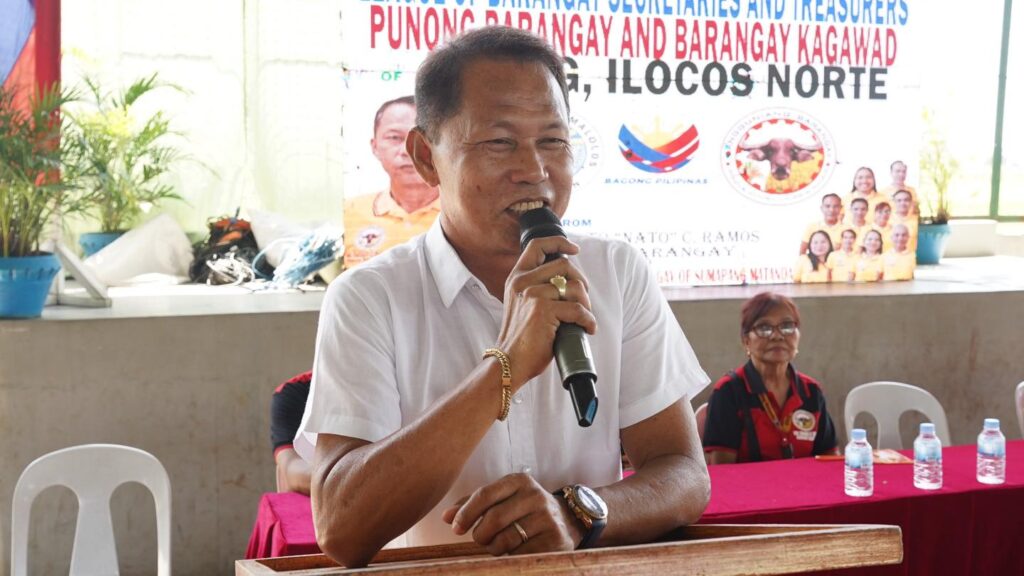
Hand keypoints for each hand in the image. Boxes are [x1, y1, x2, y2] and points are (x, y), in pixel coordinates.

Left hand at [442, 473, 581, 555]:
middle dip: (479, 534)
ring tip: (497, 544)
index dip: (466, 513)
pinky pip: (519, 553)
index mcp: (519, 481)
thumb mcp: (503, 499)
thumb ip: (474, 504)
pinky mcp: (554, 540)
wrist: (567, 521)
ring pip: (504, 540)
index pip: (485, 494)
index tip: (455, 528)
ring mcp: (547, 518)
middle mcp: (535, 496)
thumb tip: (445, 517)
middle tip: (479, 539)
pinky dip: (510, 556)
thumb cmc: (524, 509)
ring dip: (493, 547)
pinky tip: (514, 550)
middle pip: (493, 519)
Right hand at [495, 236, 595, 389]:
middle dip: (581, 282)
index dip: (559, 242)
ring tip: (583, 319)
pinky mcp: (544, 310)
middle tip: (582, 300)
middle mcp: (523, 282)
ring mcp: (532, 294)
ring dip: (586, 303)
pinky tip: (587, 329)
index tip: (574, 249)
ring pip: (574, 287)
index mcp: (516, 278)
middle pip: (564, 265)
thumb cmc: (520, 339)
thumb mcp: (522, 305)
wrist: (509, 361)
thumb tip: (568, 283)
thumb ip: (537, 289)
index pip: (537, 246)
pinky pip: (578, 309)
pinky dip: (588, 320)